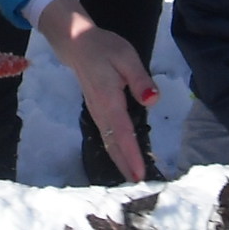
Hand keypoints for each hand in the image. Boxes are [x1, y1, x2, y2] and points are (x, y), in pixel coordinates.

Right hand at [35, 0, 157, 183]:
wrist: (76, 43)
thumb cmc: (103, 48)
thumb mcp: (126, 56)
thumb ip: (140, 79)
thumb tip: (152, 100)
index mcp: (109, 99)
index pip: (122, 132)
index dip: (131, 154)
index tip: (139, 174)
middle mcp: (100, 110)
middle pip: (114, 144)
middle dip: (125, 165)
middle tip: (139, 186)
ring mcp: (96, 112)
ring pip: (109, 142)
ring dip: (121, 161)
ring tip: (133, 178)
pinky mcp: (97, 111)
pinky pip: (107, 135)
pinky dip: (116, 150)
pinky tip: (123, 158)